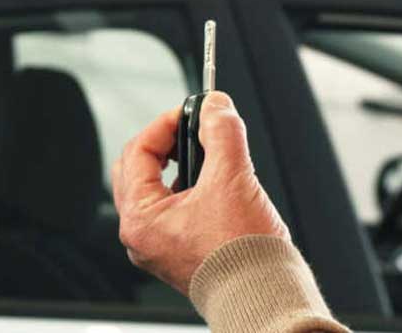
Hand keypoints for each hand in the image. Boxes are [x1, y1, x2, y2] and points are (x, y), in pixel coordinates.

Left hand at [111, 91, 290, 294]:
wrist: (263, 296)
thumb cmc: (243, 255)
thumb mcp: (233, 179)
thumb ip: (222, 133)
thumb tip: (216, 106)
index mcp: (140, 218)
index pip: (138, 151)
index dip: (165, 124)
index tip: (192, 112)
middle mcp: (141, 235)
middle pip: (139, 169)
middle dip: (166, 144)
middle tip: (193, 130)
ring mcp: (158, 246)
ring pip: (155, 189)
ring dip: (177, 166)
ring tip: (208, 156)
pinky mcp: (178, 252)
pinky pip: (172, 209)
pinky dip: (187, 189)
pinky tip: (214, 186)